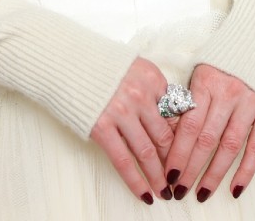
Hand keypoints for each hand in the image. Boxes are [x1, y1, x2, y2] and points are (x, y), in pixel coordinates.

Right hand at [89, 56, 175, 203]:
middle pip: (165, 135)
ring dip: (159, 175)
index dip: (184, 138)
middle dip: (175, 160)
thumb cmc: (104, 67)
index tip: (188, 153)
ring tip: (166, 191)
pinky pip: (123, 160)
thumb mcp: (138, 70)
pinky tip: (144, 193)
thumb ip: (156, 92)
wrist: (66, 62)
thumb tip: (174, 119)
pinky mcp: (101, 128)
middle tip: (182, 178)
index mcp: (154, 80)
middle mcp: (141, 96)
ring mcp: (122, 113)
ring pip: (147, 151)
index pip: (177, 114)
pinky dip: (135, 180)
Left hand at [161, 62, 254, 201]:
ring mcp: (251, 103)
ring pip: (229, 146)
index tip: (167, 174)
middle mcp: (229, 94)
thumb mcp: (201, 75)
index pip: (188, 125)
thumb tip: (167, 138)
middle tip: (179, 190)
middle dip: (190, 168)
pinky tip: (235, 188)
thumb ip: (187, 102)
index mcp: (207, 84)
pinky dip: (247, 170)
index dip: (177, 153)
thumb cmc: (225, 64)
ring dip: (214, 174)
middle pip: (206, 139)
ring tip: (201, 194)